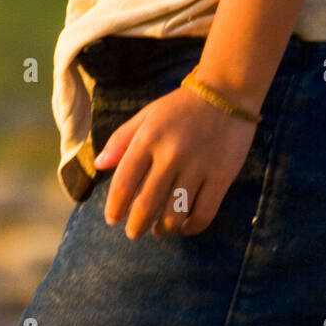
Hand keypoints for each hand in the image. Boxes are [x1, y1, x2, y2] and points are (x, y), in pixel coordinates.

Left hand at [93, 83, 257, 238]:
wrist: (226, 92)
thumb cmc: (181, 106)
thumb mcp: (147, 114)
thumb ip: (121, 139)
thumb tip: (99, 165)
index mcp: (148, 138)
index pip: (124, 182)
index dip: (115, 206)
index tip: (113, 219)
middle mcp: (171, 155)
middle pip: (147, 204)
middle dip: (136, 226)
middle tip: (134, 233)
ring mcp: (198, 167)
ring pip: (175, 214)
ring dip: (163, 229)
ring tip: (158, 230)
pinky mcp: (221, 177)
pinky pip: (204, 213)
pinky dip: (192, 227)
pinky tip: (184, 227)